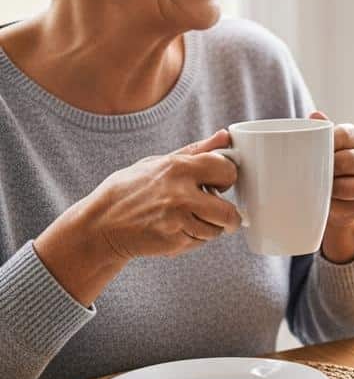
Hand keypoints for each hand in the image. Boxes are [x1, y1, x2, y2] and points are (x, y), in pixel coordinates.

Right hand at [78, 129, 242, 259]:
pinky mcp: (173, 242)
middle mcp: (180, 194)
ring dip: (209, 227)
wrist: (99, 225)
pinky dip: (193, 239)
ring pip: (216, 230)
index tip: (221, 182)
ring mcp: (177, 221)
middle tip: (219, 212)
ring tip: (188, 219)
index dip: (227, 177)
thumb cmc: (128, 190)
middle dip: (228, 214)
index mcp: (178, 168)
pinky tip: (176, 229)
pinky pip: (200, 242)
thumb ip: (196, 150)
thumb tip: (225, 135)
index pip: (227, 170)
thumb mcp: (157, 162)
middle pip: (229, 211)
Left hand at [311, 111, 353, 262]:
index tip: (308, 148)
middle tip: (308, 171)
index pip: (345, 135)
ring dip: (328, 189)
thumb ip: (324, 130)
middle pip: (347, 161)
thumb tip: (315, 116)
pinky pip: (345, 207)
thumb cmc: (337, 163)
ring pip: (347, 187)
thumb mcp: (333, 145)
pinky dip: (331, 206)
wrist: (346, 197)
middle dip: (326, 167)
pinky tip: (324, 202)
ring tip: (316, 187)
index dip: (325, 142)